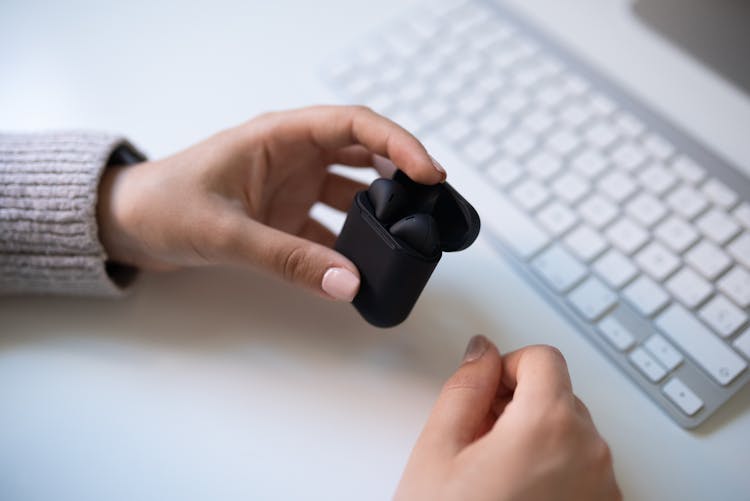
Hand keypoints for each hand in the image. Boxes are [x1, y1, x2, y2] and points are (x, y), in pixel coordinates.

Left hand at [97, 105, 445, 300]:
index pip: (353, 125)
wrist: (127, 225)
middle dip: (400, 173)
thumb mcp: (226, 232)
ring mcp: (291, 186)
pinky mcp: (285, 216)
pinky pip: (330, 227)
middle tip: (431, 205)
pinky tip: (363, 267)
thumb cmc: (163, 206)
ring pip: (351, 190)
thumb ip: (287, 259)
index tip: (429, 173)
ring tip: (406, 235)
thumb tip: (348, 284)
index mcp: (279, 136)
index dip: (398, 143)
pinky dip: (349, 246)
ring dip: (378, 210)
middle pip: (363, 154)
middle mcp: (292, 156)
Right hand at [395, 337, 620, 500]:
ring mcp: (603, 489)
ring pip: (571, 433)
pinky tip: (516, 495)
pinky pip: (583, 469)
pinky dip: (554, 469)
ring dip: (535, 438)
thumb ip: (464, 386)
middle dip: (519, 405)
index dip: (507, 368)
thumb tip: (481, 353)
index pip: (543, 358)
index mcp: (548, 426)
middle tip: (479, 439)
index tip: (488, 392)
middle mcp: (589, 454)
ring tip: (495, 475)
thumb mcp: (438, 450)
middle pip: (559, 395)